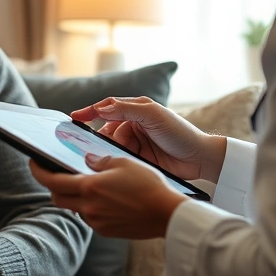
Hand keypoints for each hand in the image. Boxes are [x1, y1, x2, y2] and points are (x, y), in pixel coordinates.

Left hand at [29, 155, 188, 238]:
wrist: (166, 214)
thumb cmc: (148, 185)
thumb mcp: (124, 162)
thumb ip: (100, 161)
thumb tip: (87, 161)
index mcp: (89, 187)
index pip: (51, 181)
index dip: (38, 171)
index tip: (33, 162)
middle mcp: (88, 207)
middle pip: (57, 198)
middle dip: (54, 185)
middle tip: (57, 172)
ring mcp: (96, 222)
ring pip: (74, 208)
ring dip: (74, 197)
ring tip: (87, 184)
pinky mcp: (106, 231)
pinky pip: (90, 217)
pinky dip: (90, 207)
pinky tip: (105, 198)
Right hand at [72, 96, 227, 182]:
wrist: (200, 159)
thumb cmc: (180, 132)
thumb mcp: (153, 115)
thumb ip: (126, 109)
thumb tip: (100, 108)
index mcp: (136, 109)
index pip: (108, 107)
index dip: (90, 112)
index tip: (74, 118)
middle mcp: (134, 124)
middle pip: (107, 130)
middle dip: (100, 138)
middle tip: (90, 148)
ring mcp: (136, 143)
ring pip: (112, 146)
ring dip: (109, 152)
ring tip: (107, 160)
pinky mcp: (138, 160)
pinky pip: (120, 159)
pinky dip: (116, 163)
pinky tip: (114, 168)